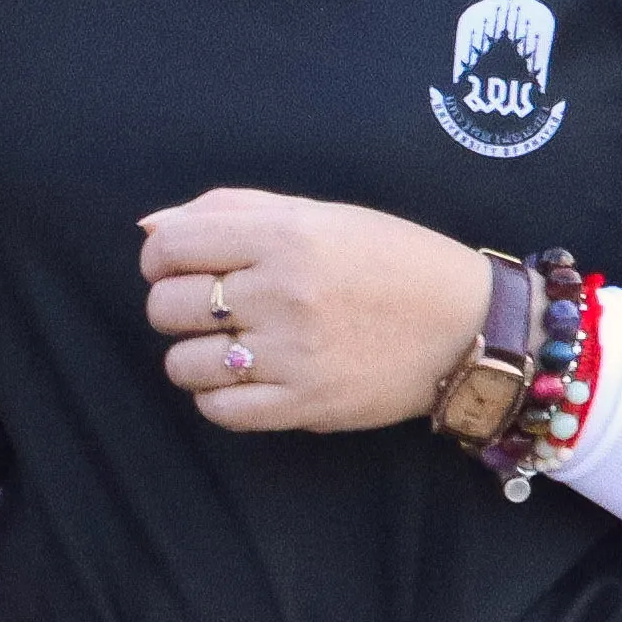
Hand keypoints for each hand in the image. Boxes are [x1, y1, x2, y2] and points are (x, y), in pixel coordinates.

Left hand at [135, 193, 491, 437]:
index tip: (186, 266)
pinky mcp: (305, 405)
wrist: (471, 325)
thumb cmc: (394, 261)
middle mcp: (283, 294)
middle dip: (179, 306)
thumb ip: (233, 210)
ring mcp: (292, 354)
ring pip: (183, 364)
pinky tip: (251, 378)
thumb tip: (150, 228)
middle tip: (219, 308)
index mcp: (286, 236)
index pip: (168, 247)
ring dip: (198, 356)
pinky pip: (219, 410)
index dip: (163, 258)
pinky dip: (221, 396)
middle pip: (166, 307)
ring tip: (236, 347)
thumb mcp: (322, 215)